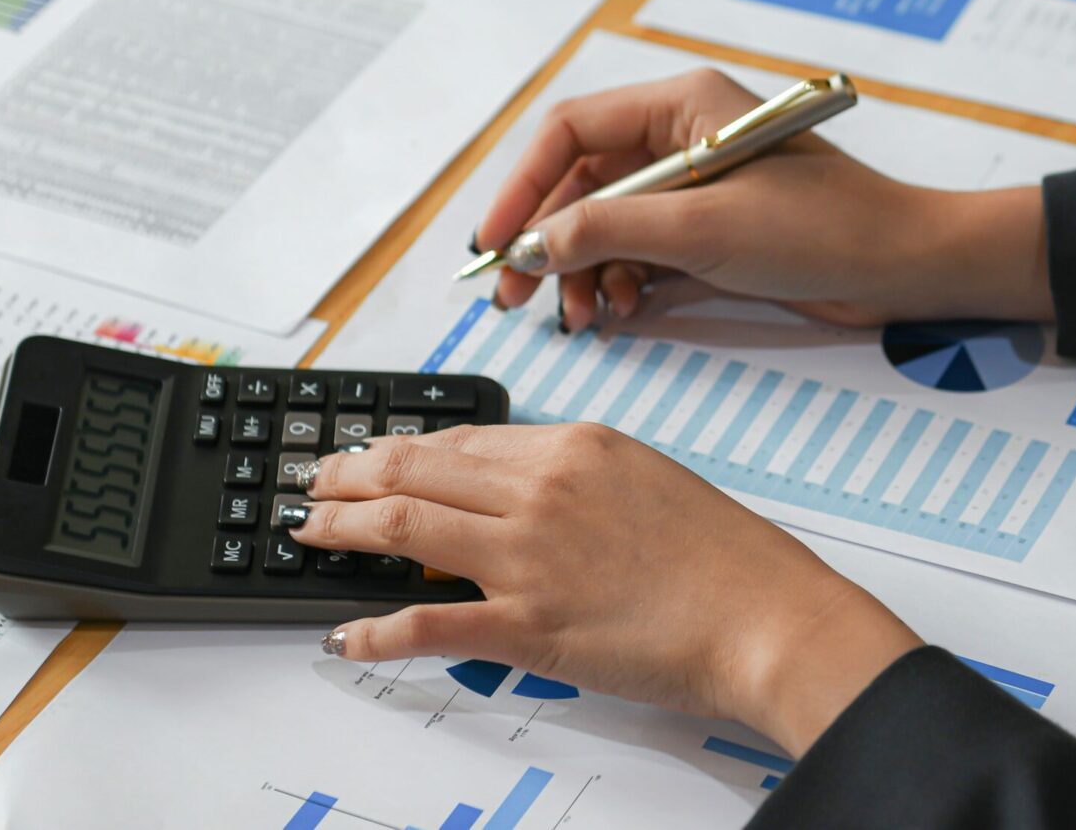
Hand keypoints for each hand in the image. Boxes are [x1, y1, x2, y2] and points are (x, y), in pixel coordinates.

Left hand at [292, 424, 922, 754]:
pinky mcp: (527, 627)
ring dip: (342, 530)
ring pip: (405, 527)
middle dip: (350, 474)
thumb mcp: (648, 479)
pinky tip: (347, 636)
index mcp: (573, 446)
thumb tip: (520, 489)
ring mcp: (528, 557)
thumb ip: (577, 477)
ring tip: (310, 533)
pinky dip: (377, 630)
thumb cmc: (726, 557)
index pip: (461, 439)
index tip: (373, 456)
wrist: (765, 615)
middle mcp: (540, 489)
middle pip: (415, 470)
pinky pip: (429, 623)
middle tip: (316, 483)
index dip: (402, 449)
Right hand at [471, 68, 1055, 332]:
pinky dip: (617, 283)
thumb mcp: (704, 226)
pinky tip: (618, 314)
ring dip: (580, 271)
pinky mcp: (708, 228)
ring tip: (580, 320)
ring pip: (604, 224)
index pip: (569, 131)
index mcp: (679, 104)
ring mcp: (692, 184)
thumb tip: (531, 246)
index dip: (521, 186)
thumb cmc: (823, 227)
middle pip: (579, 183)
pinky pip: (637, 251)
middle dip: (544, 241)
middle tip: (514, 299)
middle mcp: (678, 135)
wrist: (904, 266)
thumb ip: (609, 230)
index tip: (494, 244)